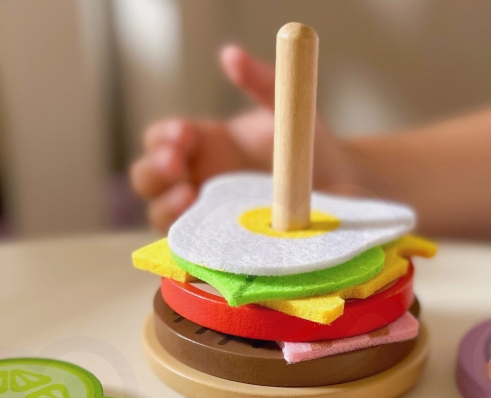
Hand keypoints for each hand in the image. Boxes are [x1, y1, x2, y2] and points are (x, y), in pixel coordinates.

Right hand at [129, 45, 355, 230]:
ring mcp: (206, 216)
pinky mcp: (221, 245)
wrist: (340, 187)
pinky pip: (193, 248)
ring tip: (189, 196)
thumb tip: (230, 56)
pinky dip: (190, 242)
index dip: (163, 137)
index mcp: (203, 144)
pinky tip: (205, 235)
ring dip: (166, 207)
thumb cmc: (309, 146)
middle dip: (155, 170)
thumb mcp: (287, 108)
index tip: (184, 132)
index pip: (161, 139)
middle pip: (149, 179)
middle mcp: (197, 180)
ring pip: (161, 216)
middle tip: (176, 164)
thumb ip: (261, 82)